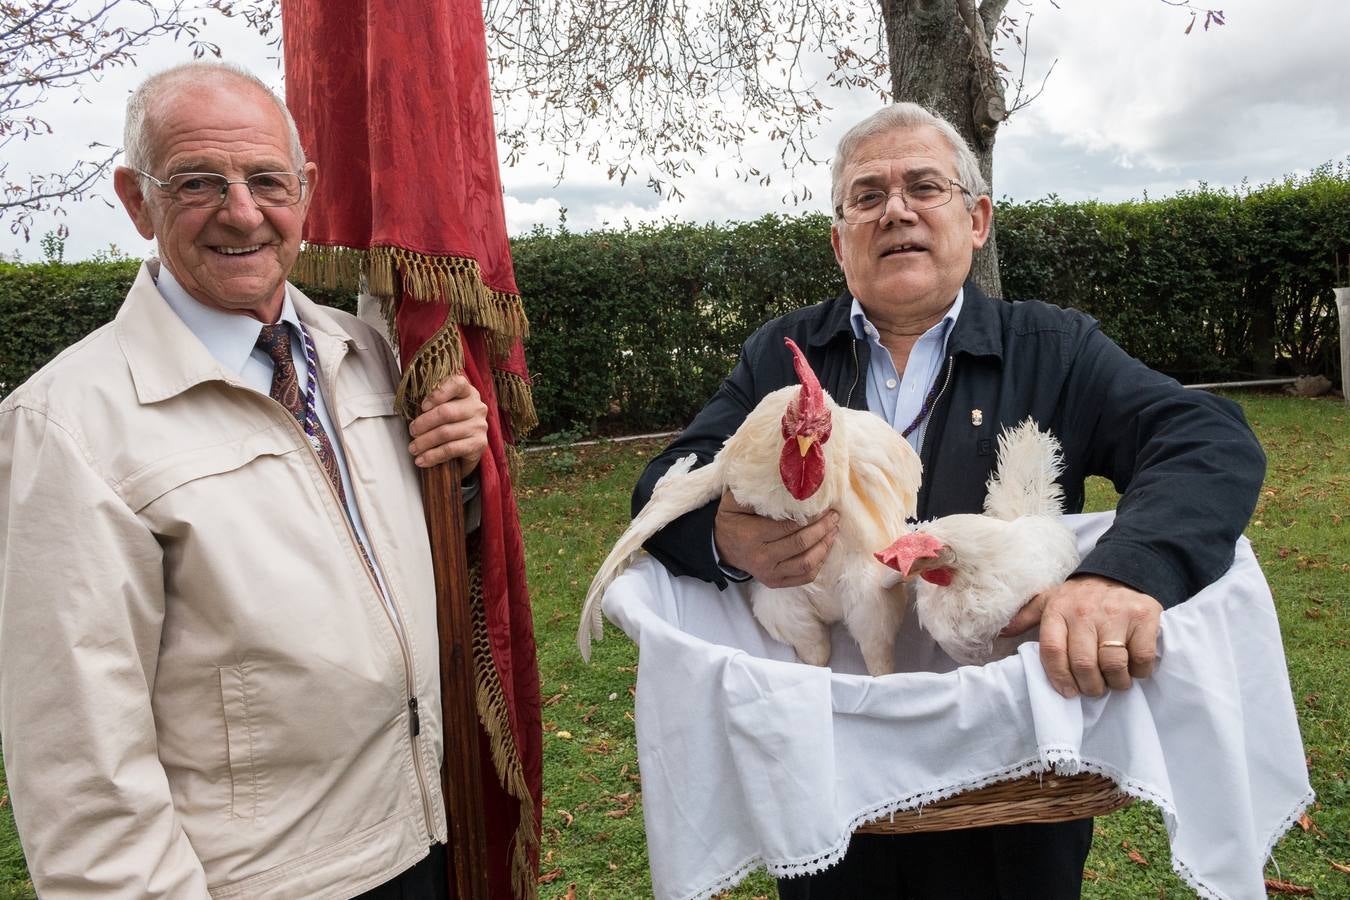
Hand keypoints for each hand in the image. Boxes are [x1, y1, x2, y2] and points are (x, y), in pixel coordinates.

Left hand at [407, 375, 488, 472]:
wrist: (465, 450)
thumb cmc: (450, 425)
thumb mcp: (442, 409)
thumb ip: (432, 406)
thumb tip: (411, 413)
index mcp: (467, 392)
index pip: (456, 383)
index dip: (437, 393)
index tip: (422, 406)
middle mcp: (477, 407)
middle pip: (446, 412)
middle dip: (423, 423)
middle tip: (412, 431)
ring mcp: (479, 426)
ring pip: (446, 432)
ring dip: (425, 442)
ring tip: (413, 448)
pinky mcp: (479, 444)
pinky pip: (451, 449)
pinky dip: (433, 456)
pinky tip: (422, 460)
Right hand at [713, 489, 838, 587]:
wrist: (722, 548)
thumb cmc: (732, 521)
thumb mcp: (733, 502)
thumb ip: (752, 492)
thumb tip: (779, 482)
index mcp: (751, 536)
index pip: (788, 527)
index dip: (810, 517)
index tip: (823, 506)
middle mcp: (761, 558)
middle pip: (801, 544)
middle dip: (822, 529)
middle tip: (834, 516)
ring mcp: (769, 573)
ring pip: (806, 563)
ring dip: (825, 546)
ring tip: (833, 530)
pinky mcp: (775, 582)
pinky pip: (804, 577)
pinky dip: (819, 563)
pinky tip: (825, 547)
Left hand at [1001, 575, 1162, 698]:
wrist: (1121, 572)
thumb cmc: (1080, 597)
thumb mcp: (1049, 600)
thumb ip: (1025, 618)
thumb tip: (1000, 633)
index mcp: (1058, 610)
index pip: (1052, 651)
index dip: (1059, 678)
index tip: (1068, 692)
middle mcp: (1085, 611)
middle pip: (1083, 663)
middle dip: (1090, 686)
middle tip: (1094, 689)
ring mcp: (1116, 613)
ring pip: (1113, 664)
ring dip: (1115, 682)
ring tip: (1114, 681)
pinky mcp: (1144, 617)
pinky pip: (1141, 657)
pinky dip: (1139, 672)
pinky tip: (1133, 669)